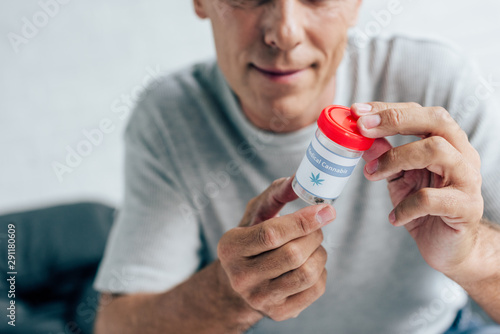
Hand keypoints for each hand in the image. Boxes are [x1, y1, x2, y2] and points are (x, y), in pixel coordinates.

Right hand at [217, 177, 334, 320]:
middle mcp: (241, 278)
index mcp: (230, 248)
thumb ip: (274, 195)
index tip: (325, 209)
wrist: (241, 283)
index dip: (302, 221)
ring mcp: (260, 299)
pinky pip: (316, 290)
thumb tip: (297, 180)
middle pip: (293, 255)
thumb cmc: (252, 240)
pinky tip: (311, 263)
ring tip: (313, 245)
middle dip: (314, 235)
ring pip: (307, 274)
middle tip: (316, 226)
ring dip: (320, 253)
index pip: (271, 234)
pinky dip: (322, 271)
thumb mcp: (255, 215)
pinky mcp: (280, 313)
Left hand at [351, 102, 483, 280]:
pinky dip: (406, 206)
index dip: (388, 109)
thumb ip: (384, 158)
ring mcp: (468, 179)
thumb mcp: (399, 178)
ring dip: (396, 159)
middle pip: (436, 120)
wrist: (451, 247)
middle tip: (363, 129)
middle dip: (395, 120)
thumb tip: (362, 139)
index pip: (419, 113)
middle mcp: (462, 154)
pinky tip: (394, 217)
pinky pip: (431, 198)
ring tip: (372, 175)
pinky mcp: (466, 207)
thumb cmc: (425, 208)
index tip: (357, 112)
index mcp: (446, 142)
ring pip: (437, 151)